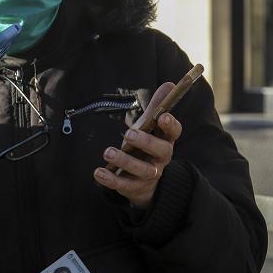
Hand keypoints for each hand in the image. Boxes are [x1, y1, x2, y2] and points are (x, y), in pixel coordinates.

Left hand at [93, 82, 183, 208]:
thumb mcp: (149, 127)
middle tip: (129, 133)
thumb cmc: (145, 147)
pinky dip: (111, 179)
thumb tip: (170, 84)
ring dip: (125, 160)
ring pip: (142, 170)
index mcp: (165, 141)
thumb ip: (156, 107)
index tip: (162, 116)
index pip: (174, 132)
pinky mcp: (134, 188)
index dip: (170, 124)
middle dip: (146, 142)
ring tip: (108, 152)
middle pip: (161, 151)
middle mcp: (160, 159)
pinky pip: (123, 185)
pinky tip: (98, 172)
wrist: (144, 183)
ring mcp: (149, 175)